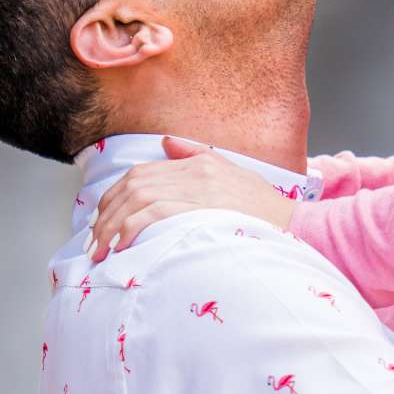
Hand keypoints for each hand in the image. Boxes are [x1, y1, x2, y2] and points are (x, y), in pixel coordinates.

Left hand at [89, 137, 297, 261]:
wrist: (299, 228)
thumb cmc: (268, 212)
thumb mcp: (234, 174)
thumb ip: (197, 155)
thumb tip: (166, 142)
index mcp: (199, 164)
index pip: (142, 174)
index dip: (115, 197)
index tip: (102, 221)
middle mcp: (195, 172)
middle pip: (134, 185)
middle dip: (107, 214)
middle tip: (94, 241)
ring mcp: (197, 190)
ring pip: (137, 200)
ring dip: (112, 226)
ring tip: (101, 251)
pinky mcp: (200, 209)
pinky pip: (152, 214)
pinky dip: (130, 229)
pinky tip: (120, 246)